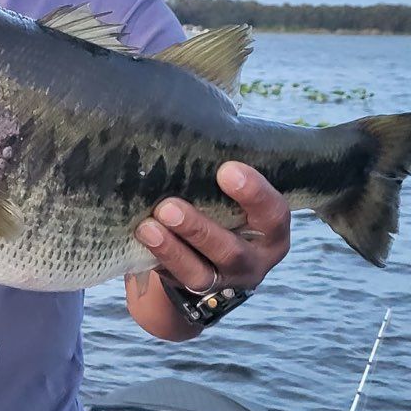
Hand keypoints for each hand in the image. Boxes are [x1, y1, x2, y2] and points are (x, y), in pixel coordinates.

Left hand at [135, 162, 290, 294]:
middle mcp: (253, 260)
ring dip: (171, 250)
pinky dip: (156, 261)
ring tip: (146, 228)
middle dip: (198, 230)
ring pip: (199, 273)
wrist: (211, 248)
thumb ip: (228, 169)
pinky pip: (173, 281)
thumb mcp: (239, 190)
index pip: (273, 213)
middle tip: (169, 206)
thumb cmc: (226, 201)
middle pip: (231, 251)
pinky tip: (138, 241)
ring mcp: (222, 280)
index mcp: (272, 231)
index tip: (226, 169)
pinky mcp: (192, 290)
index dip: (254, 194)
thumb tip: (206, 120)